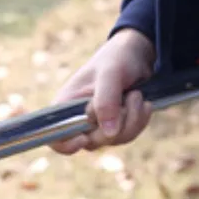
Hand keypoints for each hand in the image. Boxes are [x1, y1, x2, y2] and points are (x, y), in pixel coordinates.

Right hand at [50, 28, 156, 154]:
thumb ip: (106, 101)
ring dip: (132, 120)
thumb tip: (109, 134)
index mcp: (65, 107)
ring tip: (137, 95)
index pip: (56, 139)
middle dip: (116, 123)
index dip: (67, 145)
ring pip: (112, 140)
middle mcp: (77, 120)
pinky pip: (126, 136)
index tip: (84, 138)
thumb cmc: (116, 57)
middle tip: (131, 96)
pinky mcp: (113, 128)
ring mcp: (96, 126)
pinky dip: (139, 121)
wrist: (136, 54)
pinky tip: (142, 103)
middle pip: (92, 142)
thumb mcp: (110, 73)